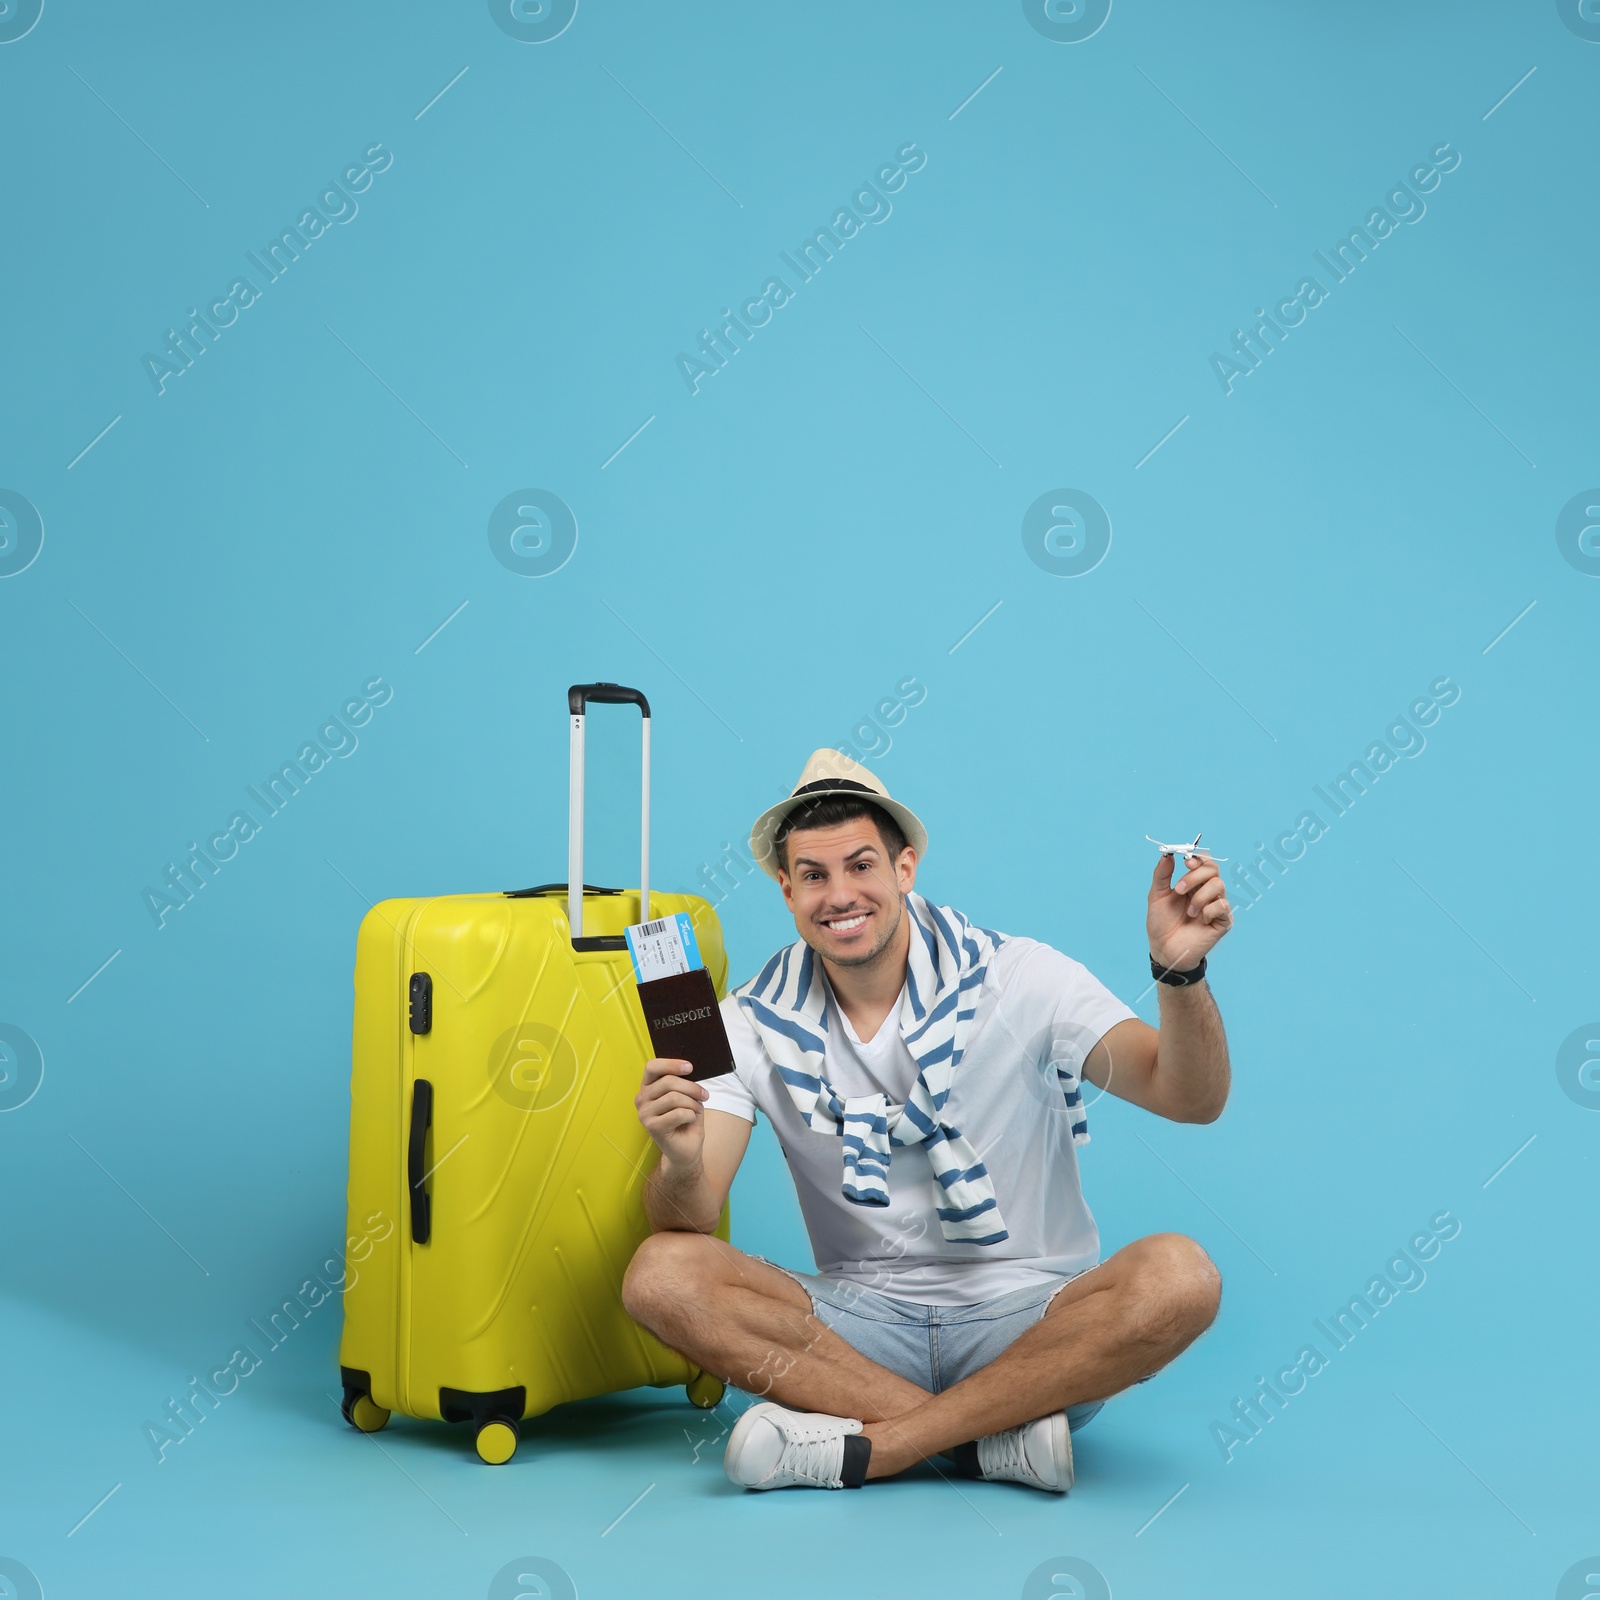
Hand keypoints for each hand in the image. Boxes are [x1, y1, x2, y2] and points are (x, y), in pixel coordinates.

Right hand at [634, 1058, 706, 1169]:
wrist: (686, 1149)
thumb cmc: (685, 1120)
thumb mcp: (686, 1096)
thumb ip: (682, 1083)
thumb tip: (689, 1069)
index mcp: (647, 1087)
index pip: (652, 1067)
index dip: (671, 1064)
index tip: (690, 1068)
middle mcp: (642, 1099)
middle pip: (668, 1082)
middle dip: (692, 1088)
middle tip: (704, 1095)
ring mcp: (644, 1113)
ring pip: (674, 1097)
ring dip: (692, 1103)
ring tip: (697, 1110)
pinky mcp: (652, 1127)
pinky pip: (678, 1113)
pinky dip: (690, 1115)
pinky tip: (689, 1120)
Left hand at [1147, 852, 1232, 971]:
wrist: (1164, 950)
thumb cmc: (1161, 924)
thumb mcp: (1156, 896)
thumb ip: (1162, 874)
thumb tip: (1168, 854)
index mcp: (1193, 883)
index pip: (1204, 862)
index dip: (1198, 858)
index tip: (1186, 861)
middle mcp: (1207, 892)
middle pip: (1213, 869)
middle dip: (1195, 876)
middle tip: (1179, 890)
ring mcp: (1216, 906)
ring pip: (1219, 885)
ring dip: (1199, 896)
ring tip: (1188, 912)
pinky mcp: (1223, 921)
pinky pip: (1222, 906)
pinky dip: (1208, 910)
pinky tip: (1199, 920)